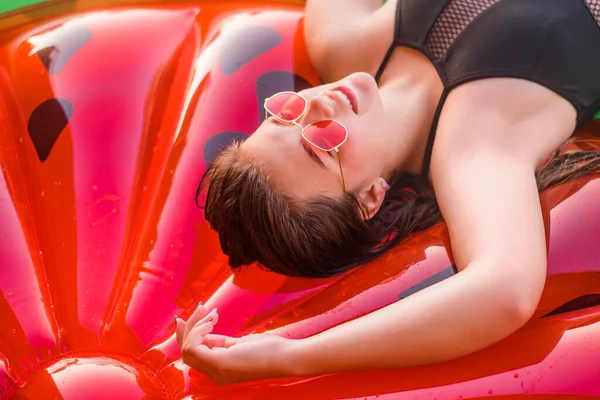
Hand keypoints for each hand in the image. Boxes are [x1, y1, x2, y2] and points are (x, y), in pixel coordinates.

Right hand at [175, 305, 296, 384]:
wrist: (285, 357)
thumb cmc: (268, 350)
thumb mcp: (238, 344)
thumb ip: (218, 342)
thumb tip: (203, 333)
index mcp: (218, 371)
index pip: (192, 354)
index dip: (188, 334)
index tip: (198, 313)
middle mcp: (214, 374)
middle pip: (186, 351)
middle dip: (189, 327)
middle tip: (200, 309)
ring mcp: (216, 371)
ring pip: (187, 348)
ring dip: (195, 327)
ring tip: (210, 315)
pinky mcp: (220, 363)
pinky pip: (194, 346)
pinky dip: (198, 330)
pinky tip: (212, 320)